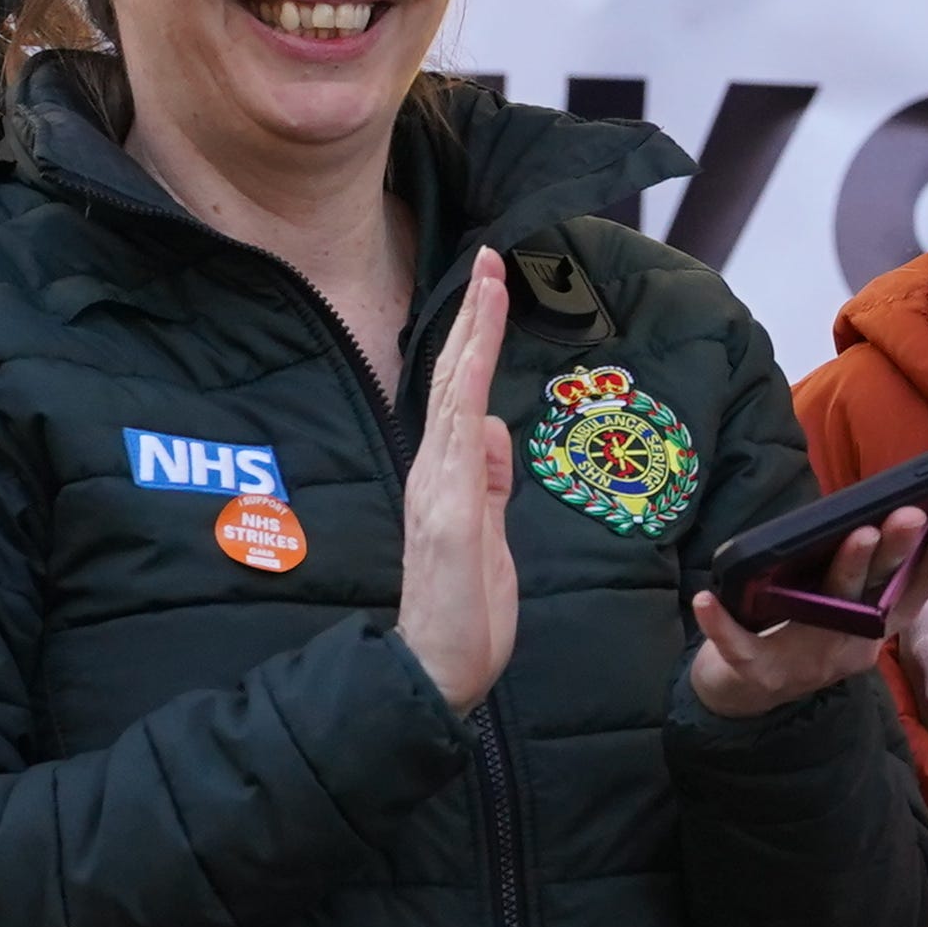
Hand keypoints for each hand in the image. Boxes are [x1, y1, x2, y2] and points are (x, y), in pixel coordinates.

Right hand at [398, 247, 517, 712]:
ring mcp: (437, 489)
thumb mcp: (489, 531)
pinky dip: (466, 392)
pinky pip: (458, 440)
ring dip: (472, 337)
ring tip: (489, 282)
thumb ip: (489, 480)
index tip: (493, 287)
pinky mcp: (446, 514)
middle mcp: (434, 471)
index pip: (461, 392)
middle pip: (453, 378)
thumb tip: (492, 427)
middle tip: (491, 260)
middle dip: (474, 317)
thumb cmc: (465, 608)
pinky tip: (477, 354)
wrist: (440, 666)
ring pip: (454, 394)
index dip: (474, 338)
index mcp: (446, 474)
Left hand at [689, 504, 927, 718]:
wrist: (750, 692)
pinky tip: (703, 599)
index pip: (927, 583)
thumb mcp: (851, 604)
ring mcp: (809, 659)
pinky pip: (740, 647)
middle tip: (910, 513)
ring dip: (846, 572)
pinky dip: (721, 625)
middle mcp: (855, 642)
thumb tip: (907, 502)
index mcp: (881, 621)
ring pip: (831, 612)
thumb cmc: (804, 630)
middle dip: (900, 550)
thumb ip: (876, 567)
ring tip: (856, 534)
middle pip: (882, 592)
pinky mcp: (758, 672)